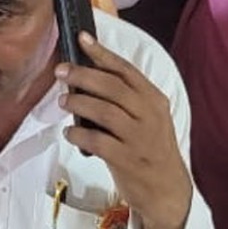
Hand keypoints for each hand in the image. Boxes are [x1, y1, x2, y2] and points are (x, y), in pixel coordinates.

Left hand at [57, 33, 193, 228]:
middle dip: (83, 75)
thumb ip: (123, 96)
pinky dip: (78, 134)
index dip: (102, 53)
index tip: (81, 38)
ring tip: (64, 101)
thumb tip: (83, 72)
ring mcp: (140, 139)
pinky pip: (97, 141)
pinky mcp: (128, 160)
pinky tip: (70, 132)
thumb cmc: (148, 146)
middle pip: (112, 87)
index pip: (126, 70)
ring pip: (104, 111)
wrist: (167, 189)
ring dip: (78, 102)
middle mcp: (149, 116)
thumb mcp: (146, 117)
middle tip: (60, 71)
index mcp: (154, 100)